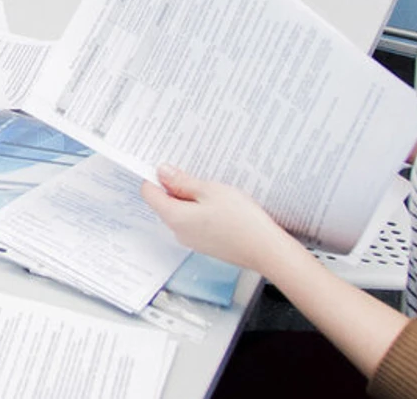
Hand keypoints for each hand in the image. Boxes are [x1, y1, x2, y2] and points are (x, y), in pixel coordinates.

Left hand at [140, 165, 300, 275]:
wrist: (267, 250)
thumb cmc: (241, 220)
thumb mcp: (210, 191)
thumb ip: (183, 182)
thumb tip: (162, 172)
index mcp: (174, 217)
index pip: (149, 193)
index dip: (155, 176)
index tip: (167, 165)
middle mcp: (179, 232)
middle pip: (165, 203)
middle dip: (175, 186)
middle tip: (195, 172)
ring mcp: (193, 240)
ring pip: (182, 212)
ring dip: (191, 198)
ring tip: (212, 187)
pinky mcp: (207, 244)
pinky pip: (196, 222)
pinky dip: (202, 210)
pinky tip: (220, 204)